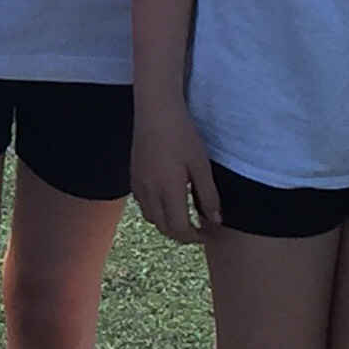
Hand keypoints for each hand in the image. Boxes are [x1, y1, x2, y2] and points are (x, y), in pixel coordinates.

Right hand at [129, 97, 218, 244]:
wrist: (155, 111)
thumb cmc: (182, 135)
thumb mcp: (201, 165)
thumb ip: (208, 195)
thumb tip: (216, 221)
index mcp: (168, 190)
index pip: (179, 229)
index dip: (195, 237)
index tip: (208, 232)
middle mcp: (149, 192)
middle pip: (163, 228)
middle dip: (182, 235)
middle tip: (200, 230)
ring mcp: (138, 184)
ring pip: (151, 218)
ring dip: (167, 224)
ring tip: (185, 217)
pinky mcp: (133, 176)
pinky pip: (142, 204)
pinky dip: (156, 211)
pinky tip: (167, 200)